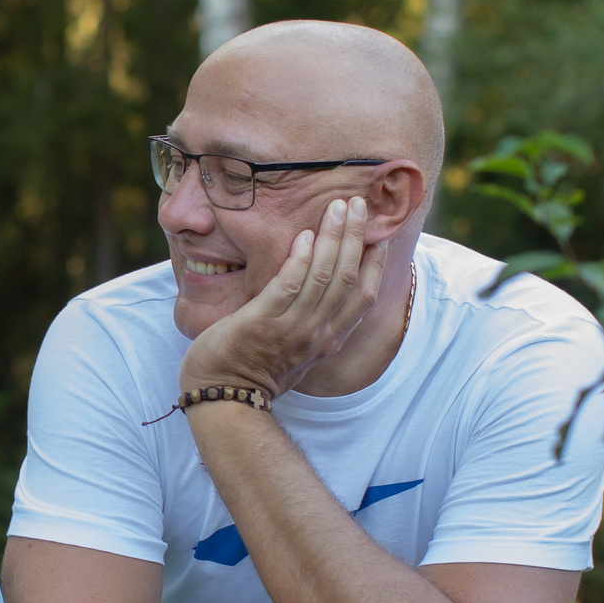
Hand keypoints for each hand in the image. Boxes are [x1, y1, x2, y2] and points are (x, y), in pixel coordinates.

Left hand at [179, 197, 389, 397]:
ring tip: (337, 207)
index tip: (379, 235)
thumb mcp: (297, 351)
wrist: (224, 398)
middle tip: (359, 204)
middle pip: (348, 277)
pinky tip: (305, 235)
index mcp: (328, 339)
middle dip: (355, 237)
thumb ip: (314, 324)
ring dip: (333, 237)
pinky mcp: (262, 323)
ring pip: (323, 276)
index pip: (363, 297)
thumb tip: (323, 293)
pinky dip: (300, 260)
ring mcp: (291, 329)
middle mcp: (317, 333)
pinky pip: (288, 286)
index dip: (374, 264)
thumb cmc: (255, 371)